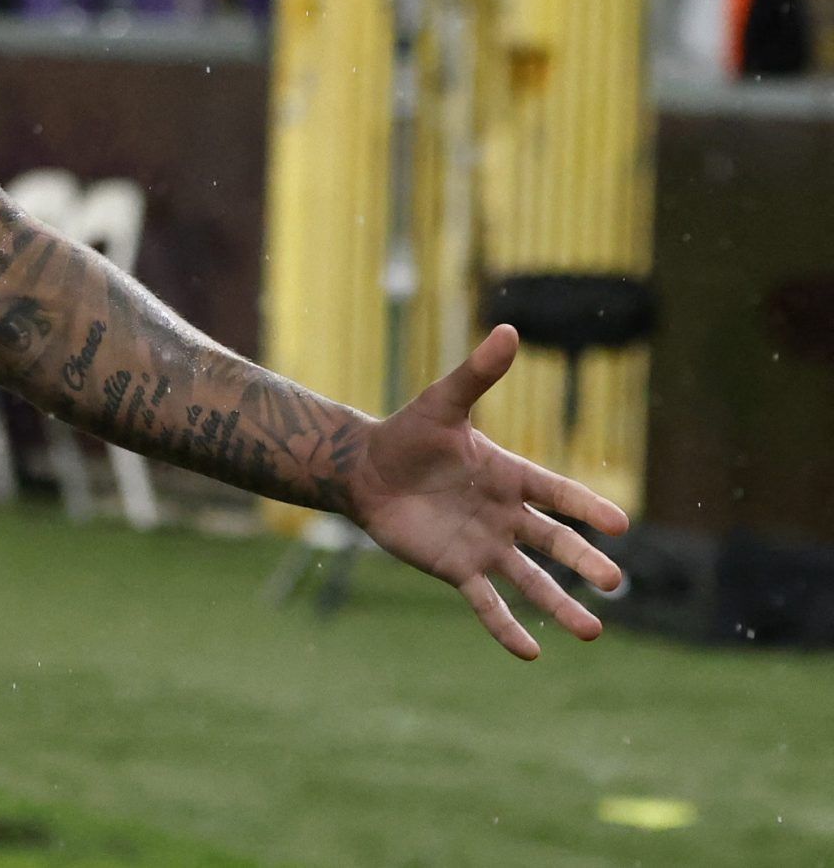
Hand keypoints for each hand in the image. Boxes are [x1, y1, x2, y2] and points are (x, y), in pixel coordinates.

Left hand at [350, 326, 628, 659]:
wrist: (364, 469)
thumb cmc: (407, 433)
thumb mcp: (443, 403)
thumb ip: (477, 374)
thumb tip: (507, 329)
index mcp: (510, 475)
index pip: (558, 493)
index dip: (586, 506)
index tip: (620, 523)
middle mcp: (505, 515)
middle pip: (554, 542)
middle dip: (584, 562)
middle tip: (614, 583)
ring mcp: (484, 545)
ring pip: (530, 580)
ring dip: (559, 605)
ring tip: (592, 631)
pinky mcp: (457, 569)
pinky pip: (488, 603)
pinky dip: (507, 628)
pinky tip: (532, 654)